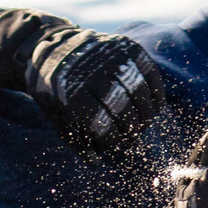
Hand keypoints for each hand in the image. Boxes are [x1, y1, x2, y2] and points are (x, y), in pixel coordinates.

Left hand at [0, 9, 165, 149]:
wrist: (52, 46)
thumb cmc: (54, 89)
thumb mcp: (56, 115)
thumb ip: (76, 140)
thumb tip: (97, 162)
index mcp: (71, 93)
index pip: (103, 125)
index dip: (115, 143)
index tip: (119, 151)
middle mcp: (92, 71)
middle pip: (124, 109)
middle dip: (132, 131)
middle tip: (134, 140)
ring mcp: (110, 55)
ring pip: (140, 91)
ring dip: (146, 114)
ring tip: (143, 125)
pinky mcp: (126, 45)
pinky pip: (150, 72)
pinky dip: (156, 92)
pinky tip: (154, 107)